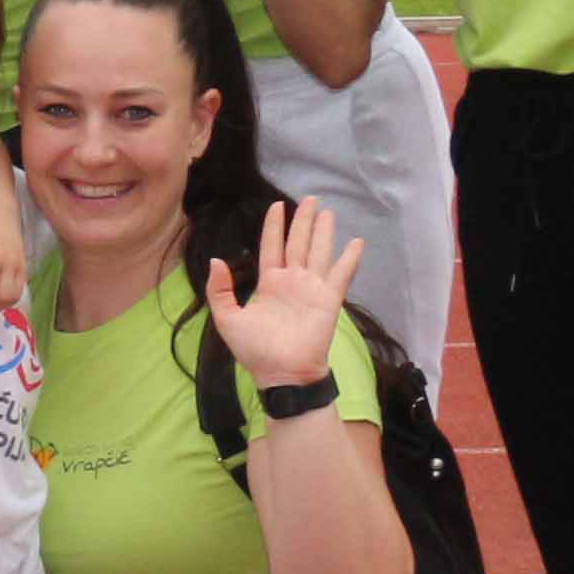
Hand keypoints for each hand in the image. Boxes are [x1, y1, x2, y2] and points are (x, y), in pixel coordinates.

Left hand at [202, 198, 365, 389]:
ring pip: (318, 252)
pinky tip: (356, 242)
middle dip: (303, 221)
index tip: (277, 205)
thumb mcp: (227, 319)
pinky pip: (340, 275)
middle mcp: (292, 281)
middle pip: (298, 243)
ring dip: (323, 232)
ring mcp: (312, 289)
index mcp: (269, 283)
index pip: (272, 247)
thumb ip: (220, 290)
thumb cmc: (254, 349)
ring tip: (328, 212)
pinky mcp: (328, 300)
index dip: (274, 226)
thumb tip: (216, 260)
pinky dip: (349, 259)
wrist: (281, 373)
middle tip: (311, 199)